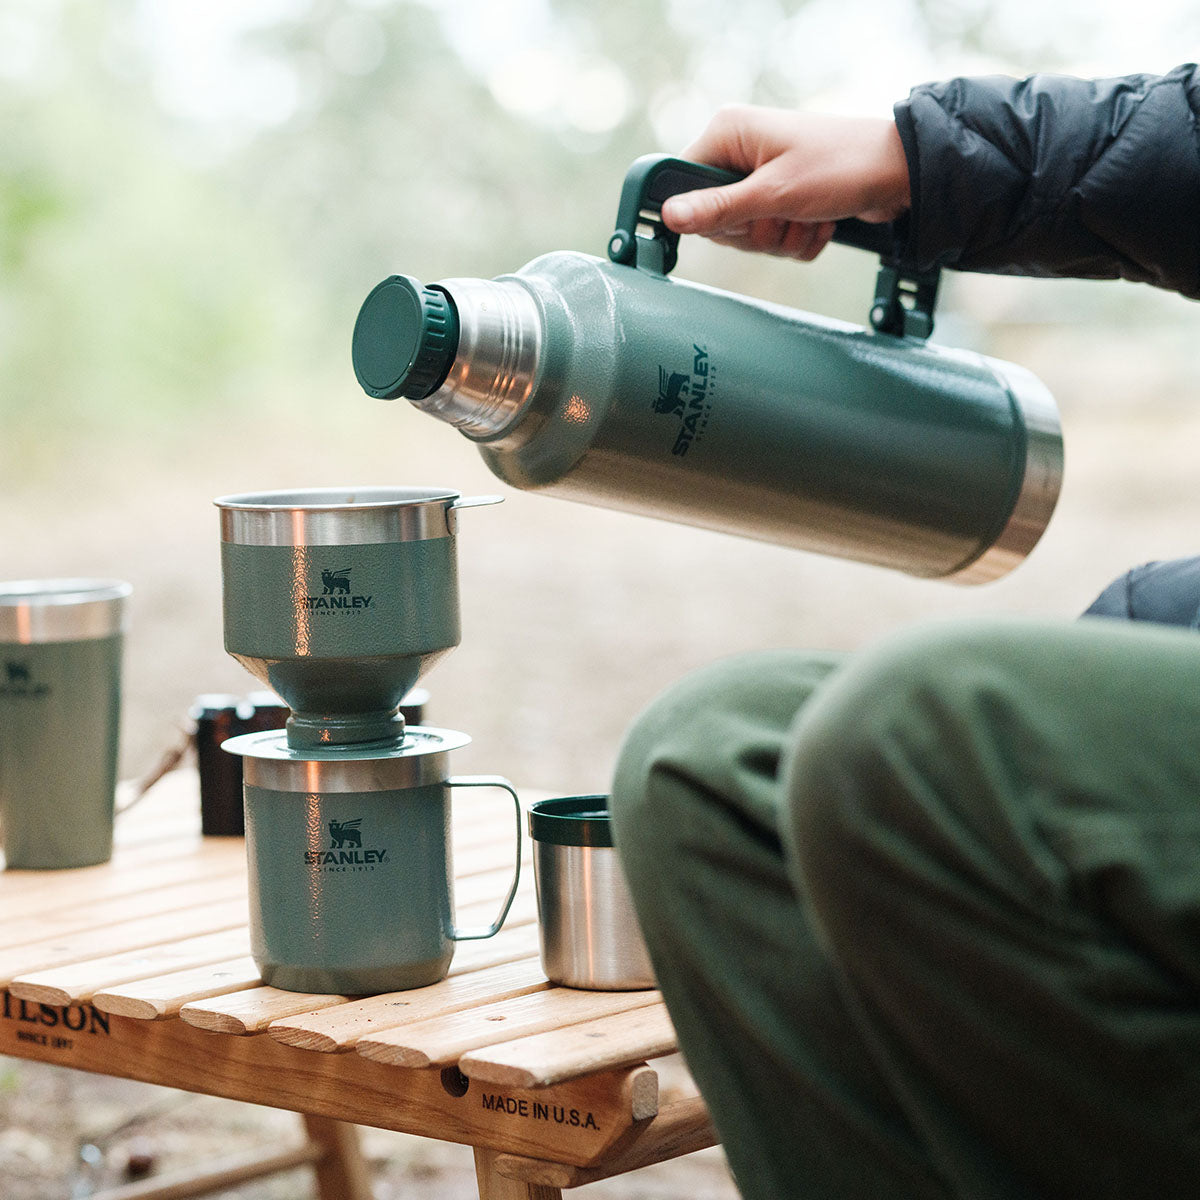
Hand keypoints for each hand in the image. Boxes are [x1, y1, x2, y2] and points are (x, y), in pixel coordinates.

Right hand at [661, 106, 911, 260]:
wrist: (902, 173)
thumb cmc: (841, 168)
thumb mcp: (774, 194)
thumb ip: (718, 210)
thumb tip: (668, 216)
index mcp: (728, 134)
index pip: (683, 185)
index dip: (705, 214)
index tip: (735, 218)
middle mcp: (742, 153)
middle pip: (717, 220)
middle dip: (756, 231)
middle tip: (785, 214)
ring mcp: (765, 178)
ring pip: (749, 237)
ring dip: (782, 238)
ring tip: (810, 215)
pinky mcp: (786, 200)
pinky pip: (775, 240)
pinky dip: (799, 240)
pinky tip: (821, 221)